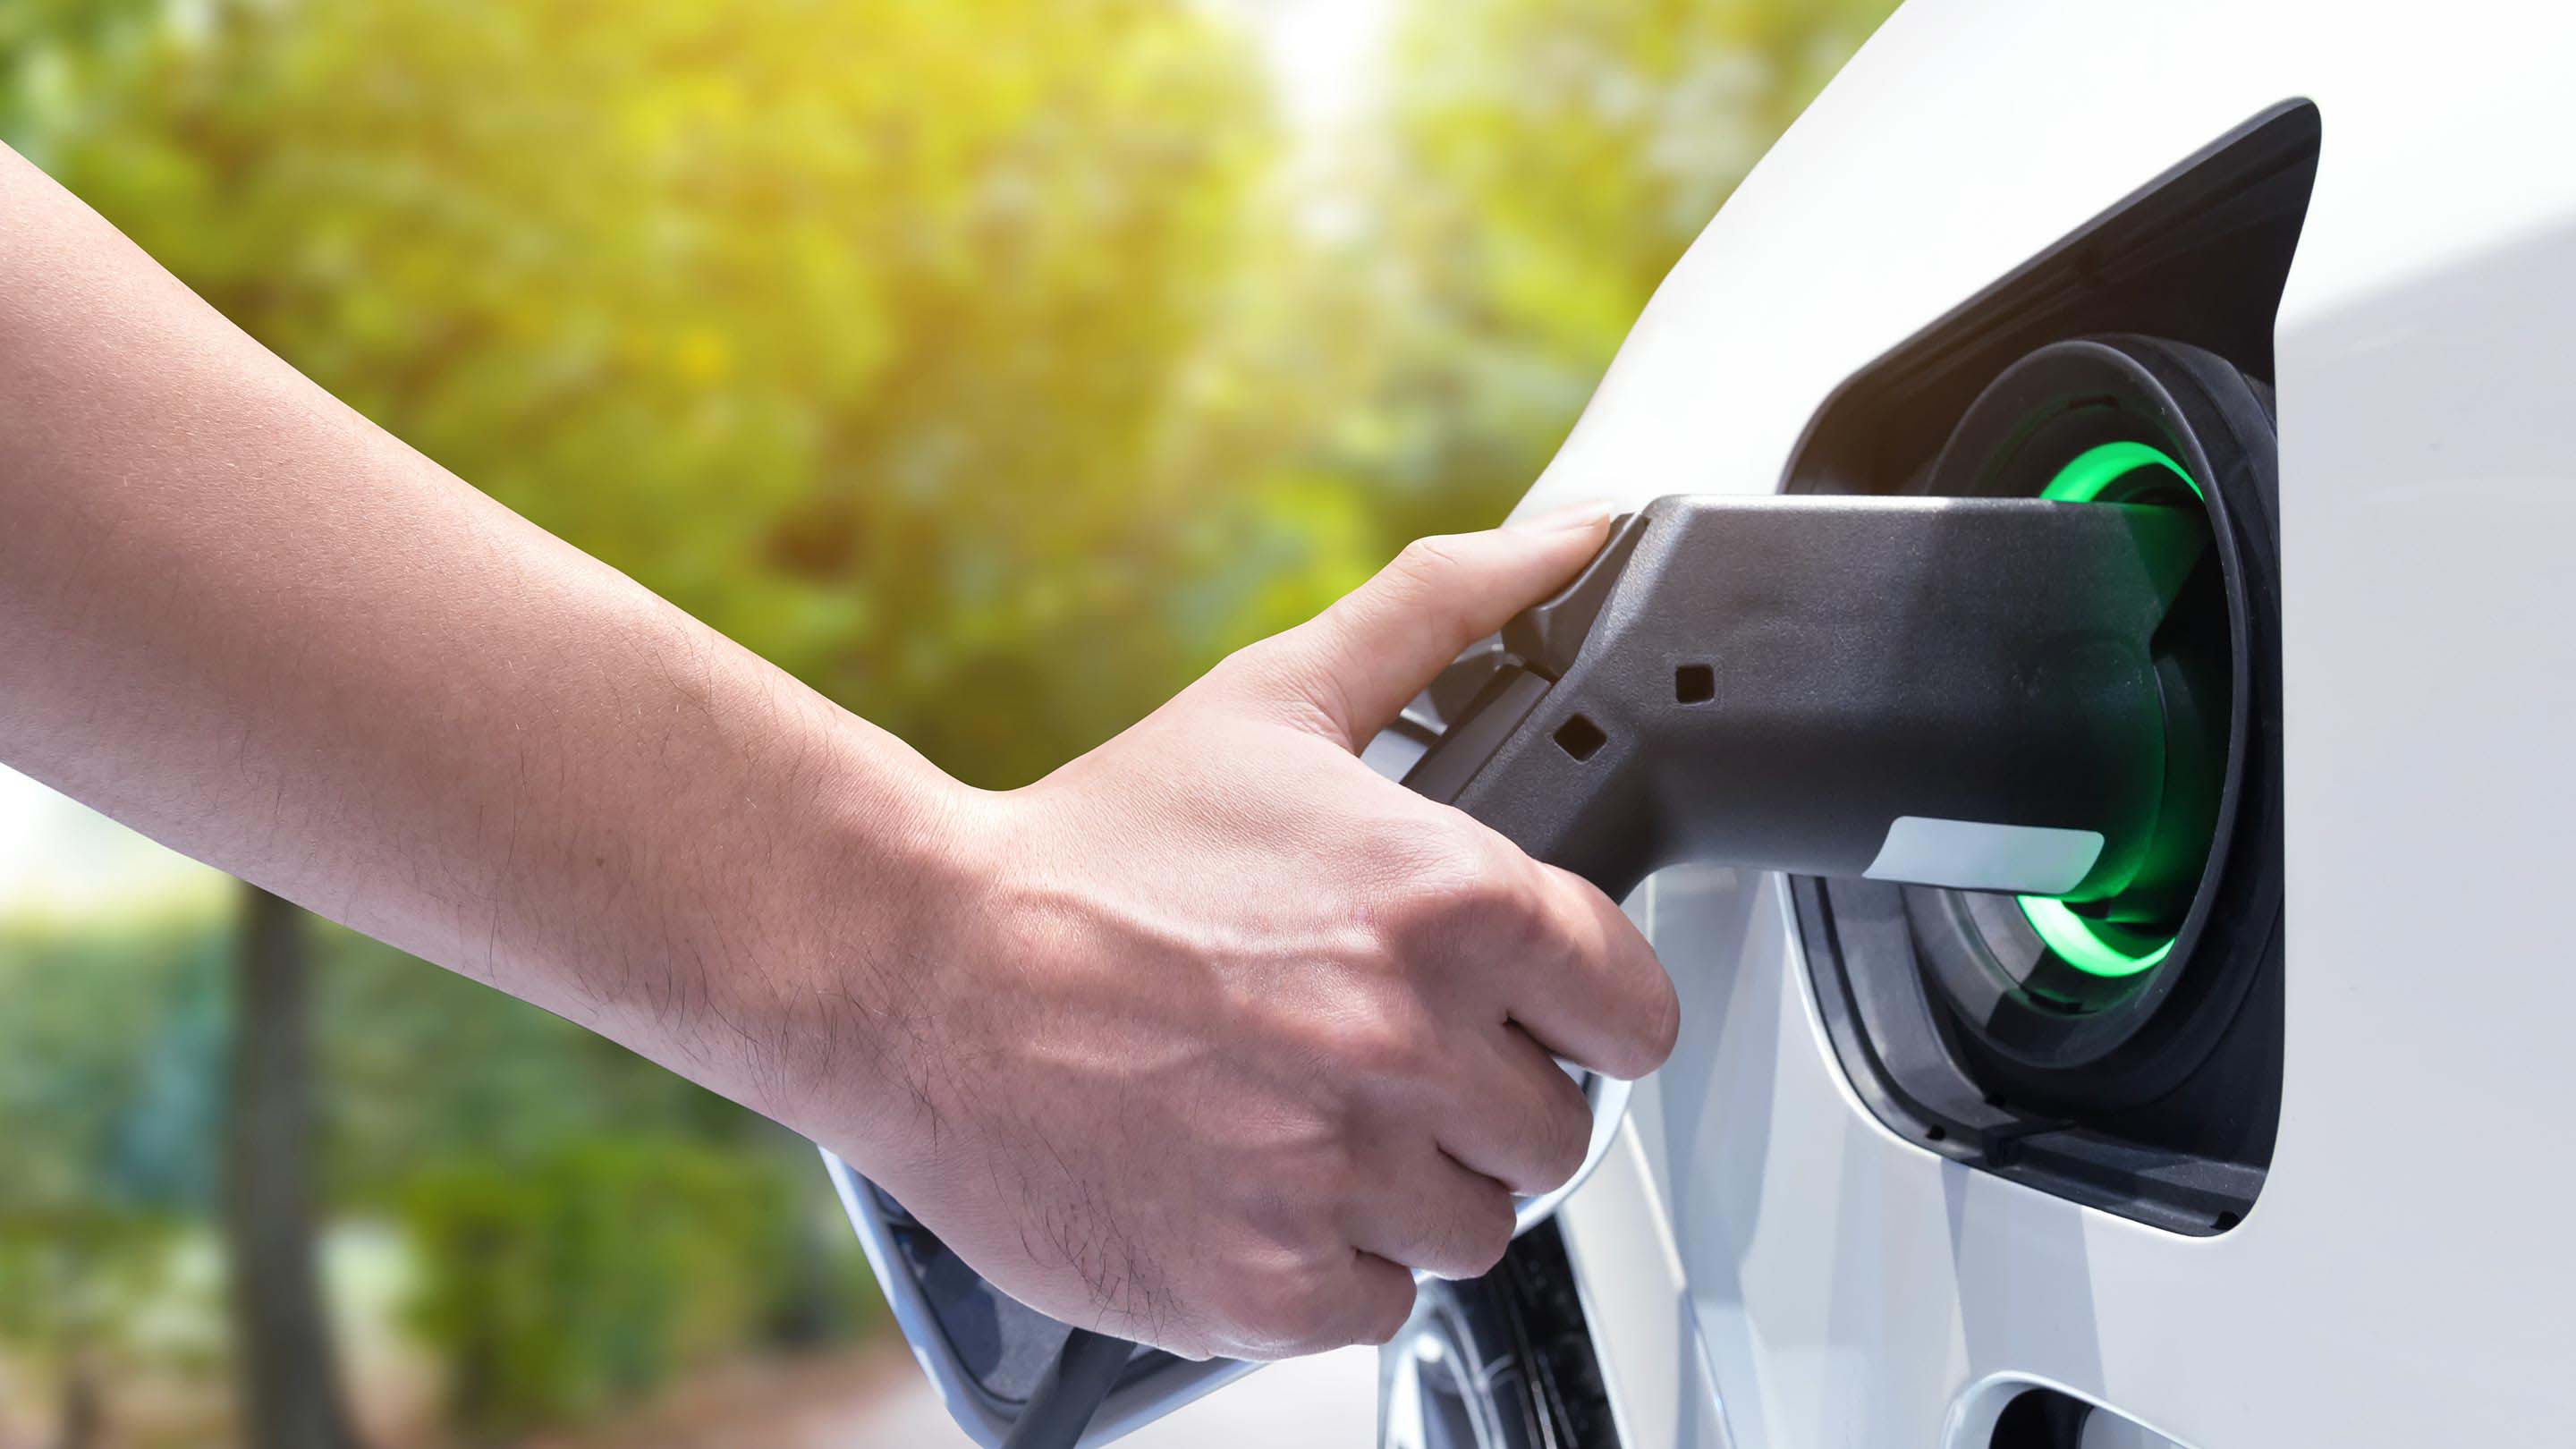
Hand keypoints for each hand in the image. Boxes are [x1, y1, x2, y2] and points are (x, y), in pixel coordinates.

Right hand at [803, 509, 1677, 1359]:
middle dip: (1480, 1097)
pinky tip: (1252, 1182)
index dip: (1578, 1010)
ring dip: (1406, 1184)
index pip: (1634, 1012)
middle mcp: (1412, 1046)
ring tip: (1302, 1116)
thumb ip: (1444, 612)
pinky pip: (1376, 1303)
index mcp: (1448, 904)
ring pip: (1473, 1228)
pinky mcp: (1264, 1283)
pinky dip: (1325, 1260)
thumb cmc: (1087, 846)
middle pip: (1553, 1131)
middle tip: (1374, 1055)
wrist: (912, 970)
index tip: (1519, 1007)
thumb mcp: (1275, 700)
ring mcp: (1341, 1178)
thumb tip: (1576, 535)